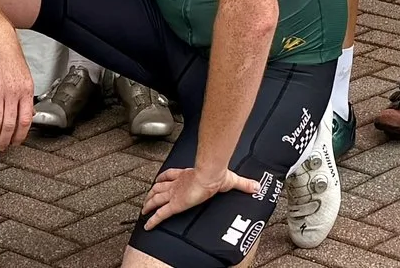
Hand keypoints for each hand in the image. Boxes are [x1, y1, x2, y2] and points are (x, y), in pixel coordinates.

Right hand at [0, 26, 34, 150]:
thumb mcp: (25, 77)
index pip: (26, 120)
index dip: (21, 135)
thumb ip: (26, 97)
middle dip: (6, 140)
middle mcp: (13, 92)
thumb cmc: (11, 58)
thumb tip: (29, 115)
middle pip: (10, 124)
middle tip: (2, 147)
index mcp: (26, 91)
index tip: (17, 142)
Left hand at [141, 162, 258, 229]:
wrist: (211, 174)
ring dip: (148, 204)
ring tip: (143, 210)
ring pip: (156, 199)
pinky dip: (152, 220)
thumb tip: (256, 186)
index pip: (170, 175)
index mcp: (187, 176)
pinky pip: (159, 214)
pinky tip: (147, 225)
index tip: (159, 180)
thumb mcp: (232, 180)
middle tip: (147, 199)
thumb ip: (243, 184)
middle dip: (152, 193)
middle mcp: (177, 184)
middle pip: (159, 188)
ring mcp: (174, 194)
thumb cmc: (218, 175)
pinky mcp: (174, 204)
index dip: (163, 178)